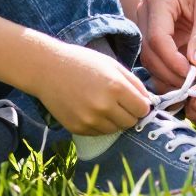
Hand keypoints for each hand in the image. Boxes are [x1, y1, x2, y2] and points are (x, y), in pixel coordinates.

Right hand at [28, 42, 151, 135]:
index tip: (134, 100)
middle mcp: (104, 106)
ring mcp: (90, 120)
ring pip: (116, 130)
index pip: (143, 109)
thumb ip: (133, 83)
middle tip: (117, 101)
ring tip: (101, 103)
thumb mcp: (111, 65)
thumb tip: (148, 103)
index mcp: (116, 87)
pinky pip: (99, 133)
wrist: (47, 69)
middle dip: (129, 113)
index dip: (141, 104)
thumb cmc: (82, 62)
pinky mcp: (78, 128)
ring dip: (114, 120)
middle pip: (131, 122)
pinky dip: (99, 124)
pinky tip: (89, 108)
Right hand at [135, 0, 195, 87]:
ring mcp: (148, 22)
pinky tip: (188, 77)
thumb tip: (195, 66)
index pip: (157, 38)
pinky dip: (171, 69)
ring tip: (193, 83)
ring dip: (169, 74)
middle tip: (194, 85)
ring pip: (150, 57)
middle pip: (149, 51)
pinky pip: (158, 56)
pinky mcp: (155, 32)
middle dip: (169, 72)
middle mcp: (146, 10)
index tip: (193, 76)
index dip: (172, 61)